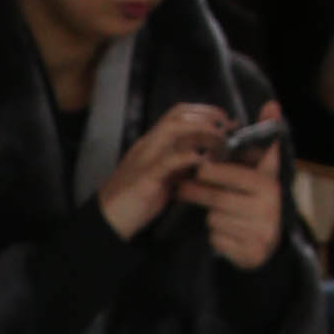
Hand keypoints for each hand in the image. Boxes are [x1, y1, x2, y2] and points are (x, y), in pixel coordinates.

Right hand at [97, 103, 226, 238]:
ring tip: (219, 139)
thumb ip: (181, 165)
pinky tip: (203, 159)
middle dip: (206, 115)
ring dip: (201, 130)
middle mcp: (148, 145)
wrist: (107, 222)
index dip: (202, 111)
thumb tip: (207, 155)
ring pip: (173, 129)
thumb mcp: (164, 178)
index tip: (223, 118)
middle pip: (177, 115)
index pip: (177, 114)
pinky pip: (167, 160)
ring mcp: (144, 159)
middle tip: (226, 126)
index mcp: (152, 144)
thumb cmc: (135, 202)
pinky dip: (187, 156)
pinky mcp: (144, 178)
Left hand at [178, 134, 288, 269]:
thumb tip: (271, 103)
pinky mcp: (248, 254)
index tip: (198, 169)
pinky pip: (216, 240)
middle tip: (182, 187)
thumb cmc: (261, 200)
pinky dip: (215, 237)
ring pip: (215, 220)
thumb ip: (264, 139)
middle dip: (198, 193)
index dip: (210, 172)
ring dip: (209, 216)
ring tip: (214, 212)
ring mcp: (259, 234)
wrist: (271, 244)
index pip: (230, 174)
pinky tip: (225, 233)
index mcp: (268, 185)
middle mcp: (267, 209)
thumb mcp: (265, 170)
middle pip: (217, 199)